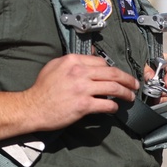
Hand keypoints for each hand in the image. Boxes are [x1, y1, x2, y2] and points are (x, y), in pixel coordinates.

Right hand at [21, 54, 139, 130]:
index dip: (113, 69)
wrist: (32, 107)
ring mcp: (82, 89)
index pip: (101, 62)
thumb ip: (73, 61)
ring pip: (113, 88)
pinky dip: (113, 106)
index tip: (118, 75)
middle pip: (112, 73)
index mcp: (74, 61)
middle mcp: (80, 72)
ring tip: (130, 96)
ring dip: (126, 93)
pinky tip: (114, 108)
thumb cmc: (42, 89)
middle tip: (134, 84)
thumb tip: (89, 59)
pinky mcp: (83, 105)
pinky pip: (106, 104)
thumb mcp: (55, 66)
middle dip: (127, 79)